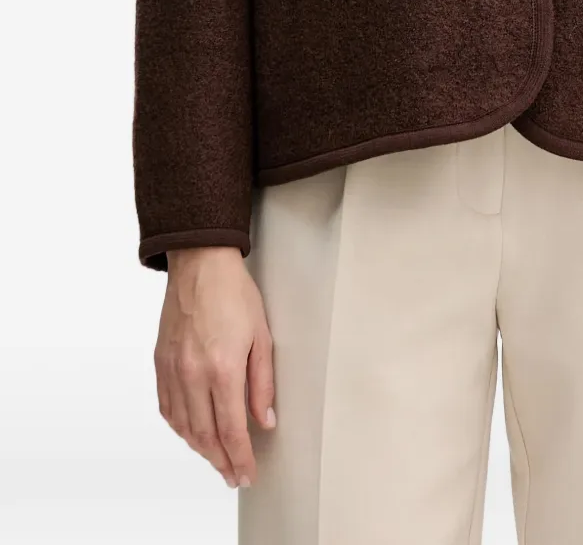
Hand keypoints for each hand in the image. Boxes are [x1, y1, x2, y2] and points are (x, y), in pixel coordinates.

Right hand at [154, 246, 274, 488]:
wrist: (200, 265)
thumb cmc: (234, 294)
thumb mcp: (262, 336)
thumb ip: (262, 383)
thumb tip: (264, 419)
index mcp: (222, 368)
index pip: (231, 429)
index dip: (240, 457)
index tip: (247, 473)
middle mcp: (192, 374)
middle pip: (205, 435)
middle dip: (221, 461)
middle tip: (233, 475)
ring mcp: (173, 370)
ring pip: (184, 427)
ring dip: (201, 450)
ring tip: (217, 459)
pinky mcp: (160, 363)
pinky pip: (167, 408)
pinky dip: (180, 428)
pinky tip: (191, 433)